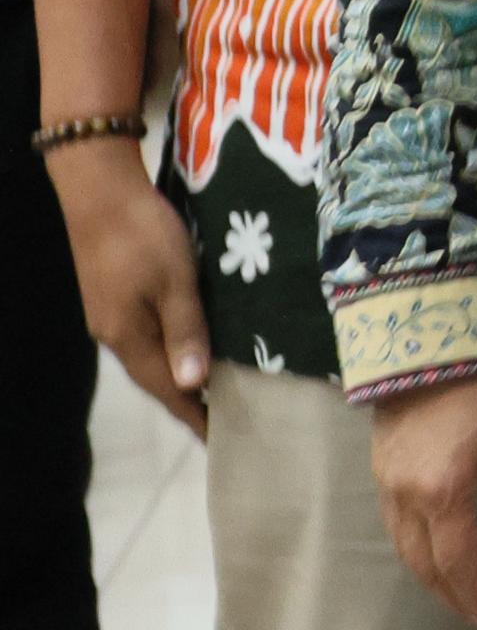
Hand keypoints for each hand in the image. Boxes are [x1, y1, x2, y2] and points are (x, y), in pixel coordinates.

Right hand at [47, 140, 209, 435]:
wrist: (100, 191)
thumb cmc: (143, 235)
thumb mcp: (176, 282)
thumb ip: (186, 331)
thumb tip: (193, 386)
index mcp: (128, 337)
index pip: (165, 390)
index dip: (192, 414)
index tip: (218, 438)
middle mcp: (114, 333)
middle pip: (154, 378)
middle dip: (187, 399)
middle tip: (225, 415)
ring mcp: (110, 313)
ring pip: (150, 354)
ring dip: (179, 373)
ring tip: (214, 385)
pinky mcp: (113, 294)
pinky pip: (146, 333)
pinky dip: (170, 346)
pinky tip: (189, 341)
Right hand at [369, 374, 476, 626]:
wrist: (427, 350)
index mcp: (444, 493)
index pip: (458, 563)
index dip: (475, 595)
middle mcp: (407, 499)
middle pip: (426, 567)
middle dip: (453, 597)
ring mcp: (386, 489)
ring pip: (406, 553)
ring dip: (433, 580)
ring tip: (462, 595)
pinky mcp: (379, 478)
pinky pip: (396, 531)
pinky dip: (417, 554)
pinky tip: (437, 559)